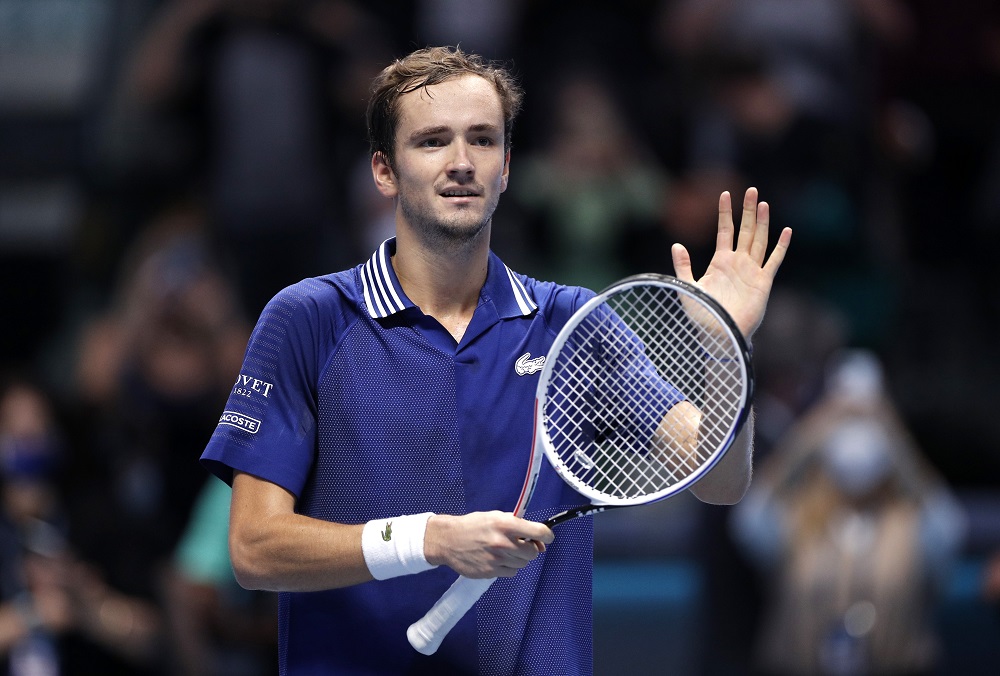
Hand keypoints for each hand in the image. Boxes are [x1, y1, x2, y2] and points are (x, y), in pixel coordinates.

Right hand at [424, 511, 553, 578]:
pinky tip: (497, 559)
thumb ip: (517, 525)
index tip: (548, 537)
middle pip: (533, 552)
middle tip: (521, 544)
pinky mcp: (490, 572)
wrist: (448, 540)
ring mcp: (497, 559)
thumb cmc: (473, 526)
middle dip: (531, 548)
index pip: (538, 532)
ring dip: (518, 558)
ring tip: (504, 551)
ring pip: (523, 564)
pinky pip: (511, 572)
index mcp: (505, 524)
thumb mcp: (495, 516)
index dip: (547, 535)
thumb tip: (538, 539)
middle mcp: (503, 542)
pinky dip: (508, 567)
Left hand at [671, 187, 790, 338]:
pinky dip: (781, 246)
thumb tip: (676, 244)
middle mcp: (738, 263)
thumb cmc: (703, 315)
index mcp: (720, 262)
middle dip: (747, 211)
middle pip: (745, 230)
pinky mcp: (763, 282)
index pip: (725, 231)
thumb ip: (683, 266)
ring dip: (762, 222)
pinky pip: (774, 260)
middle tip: (751, 190)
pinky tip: (787, 231)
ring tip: (763, 203)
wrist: (718, 333)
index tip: (725, 194)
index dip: (725, 213)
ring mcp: (752, 271)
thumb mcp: (688, 287)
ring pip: (759, 240)